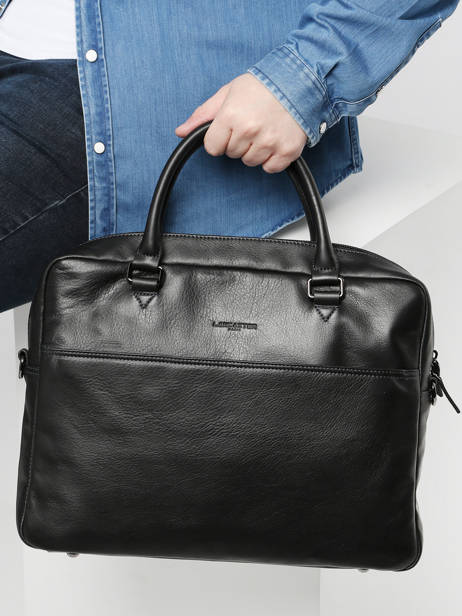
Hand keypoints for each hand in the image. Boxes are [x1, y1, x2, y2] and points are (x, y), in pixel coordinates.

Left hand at [175, 73, 307, 172]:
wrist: (299, 80)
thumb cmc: (262, 85)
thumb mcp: (227, 93)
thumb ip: (203, 115)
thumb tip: (180, 132)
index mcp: (231, 115)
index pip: (212, 147)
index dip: (219, 139)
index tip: (229, 128)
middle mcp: (249, 130)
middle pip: (232, 154)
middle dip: (238, 142)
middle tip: (251, 123)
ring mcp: (270, 142)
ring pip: (250, 162)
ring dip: (254, 150)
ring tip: (264, 130)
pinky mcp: (287, 150)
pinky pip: (270, 168)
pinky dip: (272, 159)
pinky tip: (275, 140)